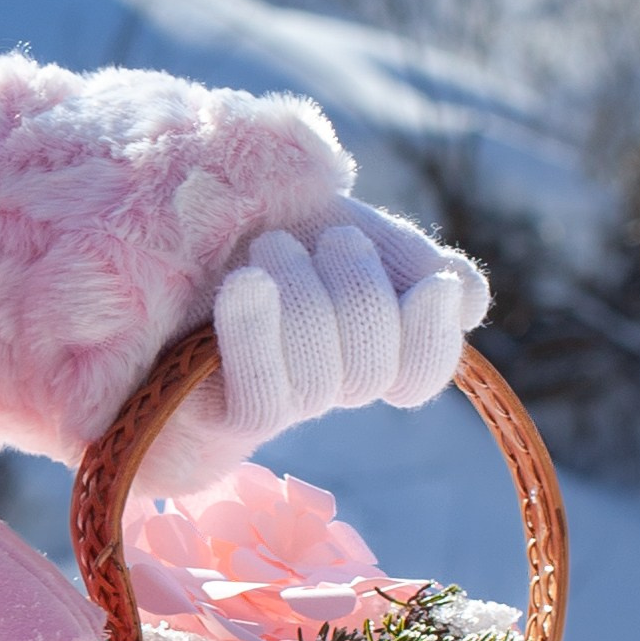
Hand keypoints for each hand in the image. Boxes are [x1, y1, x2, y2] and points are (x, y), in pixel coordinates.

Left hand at [206, 203, 490, 451]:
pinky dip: (256, 330)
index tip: (434, 286)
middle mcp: (329, 381)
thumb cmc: (271, 225)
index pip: (420, 373)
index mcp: (368, 342)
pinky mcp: (225, 415)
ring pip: (318, 380)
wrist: (172, 237)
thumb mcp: (346, 226)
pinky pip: (260, 397)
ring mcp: (280, 401)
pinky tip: (247, 283)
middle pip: (373, 369)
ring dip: (301, 297)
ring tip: (272, 246)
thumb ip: (409, 258)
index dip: (435, 339)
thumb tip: (467, 302)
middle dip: (361, 293)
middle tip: (332, 238)